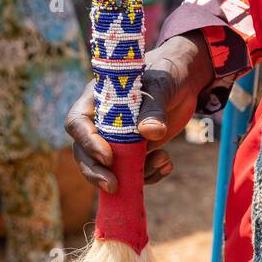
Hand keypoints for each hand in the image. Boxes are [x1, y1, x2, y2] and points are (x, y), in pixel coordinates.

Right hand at [66, 32, 213, 192]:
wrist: (183, 82)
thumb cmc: (165, 75)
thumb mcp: (160, 86)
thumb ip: (153, 108)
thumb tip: (150, 132)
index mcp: (97, 100)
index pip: (78, 123)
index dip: (88, 143)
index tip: (108, 157)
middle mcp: (102, 123)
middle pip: (85, 153)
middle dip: (96, 172)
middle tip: (113, 186)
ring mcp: (118, 140)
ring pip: (109, 168)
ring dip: (131, 176)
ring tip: (162, 162)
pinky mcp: (136, 152)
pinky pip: (134, 172)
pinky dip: (150, 174)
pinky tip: (167, 163)